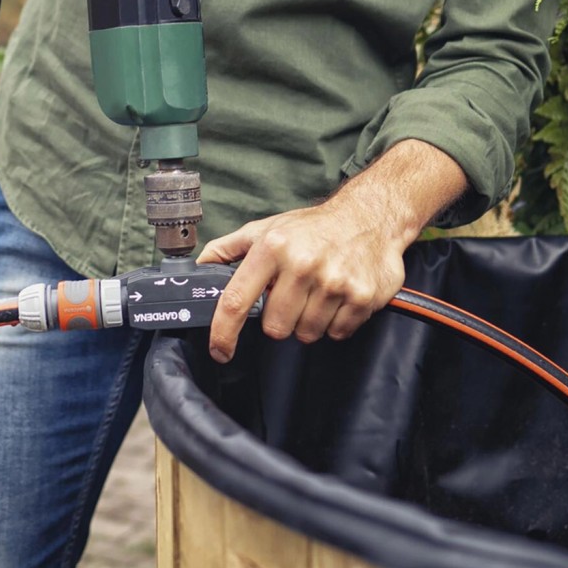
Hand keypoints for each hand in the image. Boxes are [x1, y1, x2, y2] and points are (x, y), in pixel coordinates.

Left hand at [197, 140, 467, 362]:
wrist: (370, 217)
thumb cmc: (312, 227)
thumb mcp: (267, 228)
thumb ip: (229, 248)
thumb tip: (198, 267)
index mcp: (272, 247)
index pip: (237, 300)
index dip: (224, 332)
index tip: (220, 350)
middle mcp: (301, 264)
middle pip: (275, 327)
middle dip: (280, 318)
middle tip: (292, 296)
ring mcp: (333, 282)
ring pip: (306, 334)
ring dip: (308, 321)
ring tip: (317, 294)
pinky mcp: (361, 298)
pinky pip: (336, 334)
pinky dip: (334, 323)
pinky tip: (337, 298)